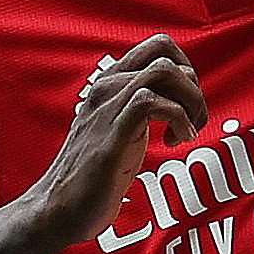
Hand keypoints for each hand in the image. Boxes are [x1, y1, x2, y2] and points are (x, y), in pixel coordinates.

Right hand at [30, 34, 204, 250]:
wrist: (61, 208)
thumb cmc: (94, 175)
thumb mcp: (123, 130)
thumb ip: (141, 110)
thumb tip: (179, 102)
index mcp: (110, 83)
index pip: (158, 45)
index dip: (186, 70)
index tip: (187, 105)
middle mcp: (107, 86)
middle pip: (164, 49)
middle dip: (192, 83)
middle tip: (192, 120)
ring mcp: (108, 106)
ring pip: (164, 71)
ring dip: (190, 101)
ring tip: (186, 132)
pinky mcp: (112, 132)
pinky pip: (154, 102)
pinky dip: (179, 120)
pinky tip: (176, 142)